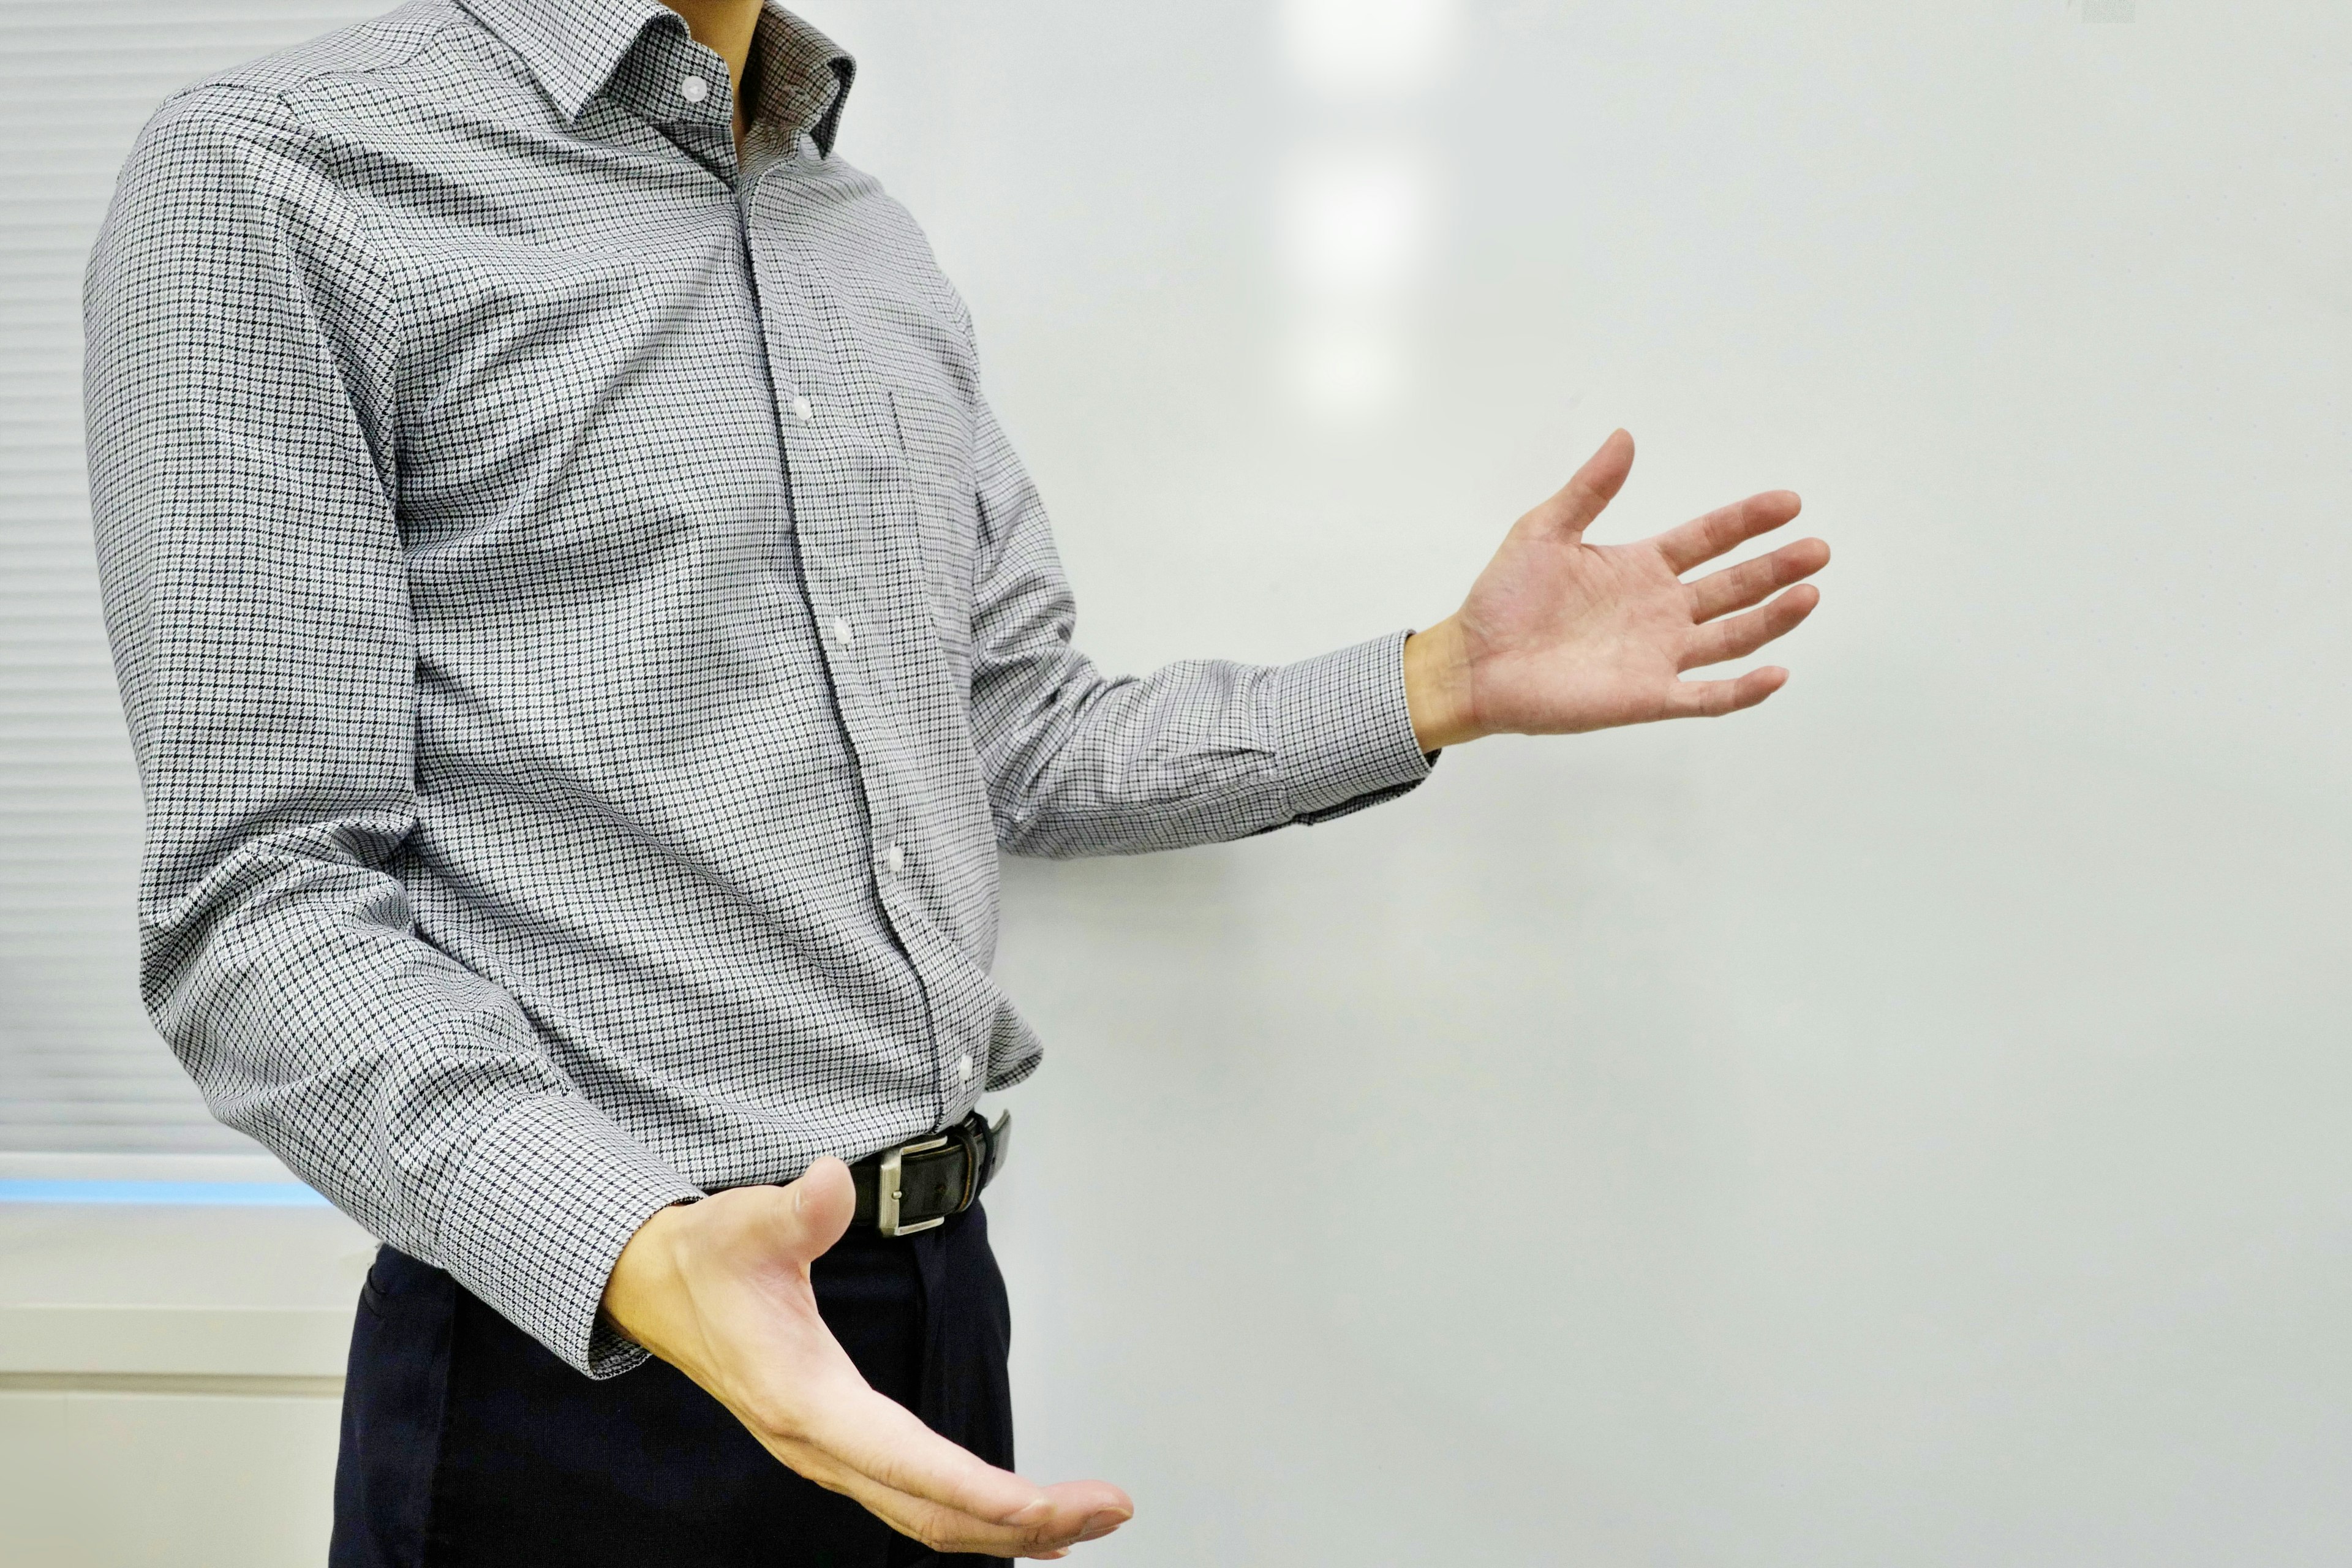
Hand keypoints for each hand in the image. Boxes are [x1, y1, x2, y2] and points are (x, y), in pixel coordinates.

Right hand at [601, 1160, 1131, 1559]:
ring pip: (929, 1518)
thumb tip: (832, 1180)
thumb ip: (796, 1209)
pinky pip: (918, 1503)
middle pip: (931, 1512)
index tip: (1044, 1504)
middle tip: (1110, 1509)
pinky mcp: (841, 1450)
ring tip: (1093, 1519)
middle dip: (1025, 1521)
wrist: (659, 1287)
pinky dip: (979, 1517)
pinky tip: (1030, 1519)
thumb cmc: (710, 1258)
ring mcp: (831, 1457)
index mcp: (804, 1400)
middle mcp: (820, 1446)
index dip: (977, 1489)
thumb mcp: (744, 1221)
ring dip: (1012, 1528)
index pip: (904, 1461)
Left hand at [1403, 429, 1828, 749]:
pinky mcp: (1646, 696)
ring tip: (1809, 593)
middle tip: (1817, 548)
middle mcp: (1660, 611)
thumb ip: (1590, 489)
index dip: (1747, 521)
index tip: (1788, 501)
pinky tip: (1776, 673)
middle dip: (1776, 567)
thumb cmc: (1503, 599)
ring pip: (1732, 637)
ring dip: (1772, 619)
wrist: (1474, 662)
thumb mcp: (1545, 530)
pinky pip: (1706, 696)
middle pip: (1734, 587)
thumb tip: (1625, 437)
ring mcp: (1658, 655)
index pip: (1709, 539)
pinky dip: (1742, 690)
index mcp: (1640, 568)